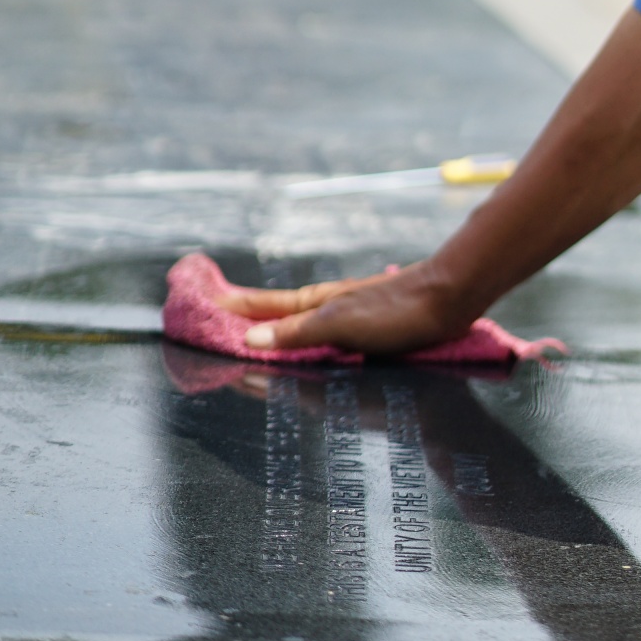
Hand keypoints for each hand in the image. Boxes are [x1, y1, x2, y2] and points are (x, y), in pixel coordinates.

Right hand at [216, 265, 466, 354]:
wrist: (447, 299)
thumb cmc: (397, 313)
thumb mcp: (341, 326)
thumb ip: (296, 333)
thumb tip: (248, 338)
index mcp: (311, 304)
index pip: (256, 306)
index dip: (225, 307)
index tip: (192, 303)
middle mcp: (321, 306)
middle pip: (268, 312)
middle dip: (235, 315)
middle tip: (203, 317)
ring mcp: (339, 314)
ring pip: (290, 321)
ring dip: (261, 325)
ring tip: (236, 331)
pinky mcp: (359, 325)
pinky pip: (311, 330)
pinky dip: (291, 334)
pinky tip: (294, 342)